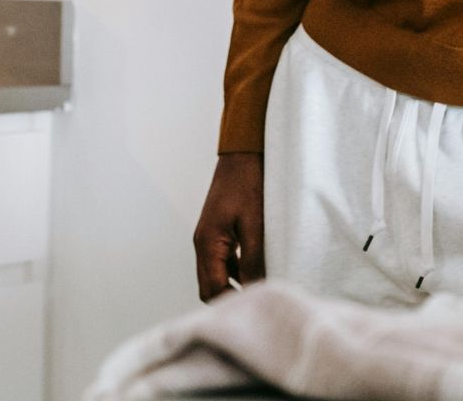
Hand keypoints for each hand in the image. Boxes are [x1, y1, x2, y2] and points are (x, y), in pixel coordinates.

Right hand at [193, 152, 264, 301]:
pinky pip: (222, 262)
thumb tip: (256, 290)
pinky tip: (257, 270)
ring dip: (233, 285)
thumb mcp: (255, 224)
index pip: (213, 289)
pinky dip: (236, 272)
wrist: (243, 154)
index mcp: (207, 243)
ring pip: (215, 276)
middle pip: (209, 287)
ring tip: (260, 289)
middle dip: (230, 298)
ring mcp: (207, 238)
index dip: (232, 303)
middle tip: (258, 303)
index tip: (256, 308)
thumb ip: (253, 259)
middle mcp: (202, 244)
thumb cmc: (249, 184)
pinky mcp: (216, 233)